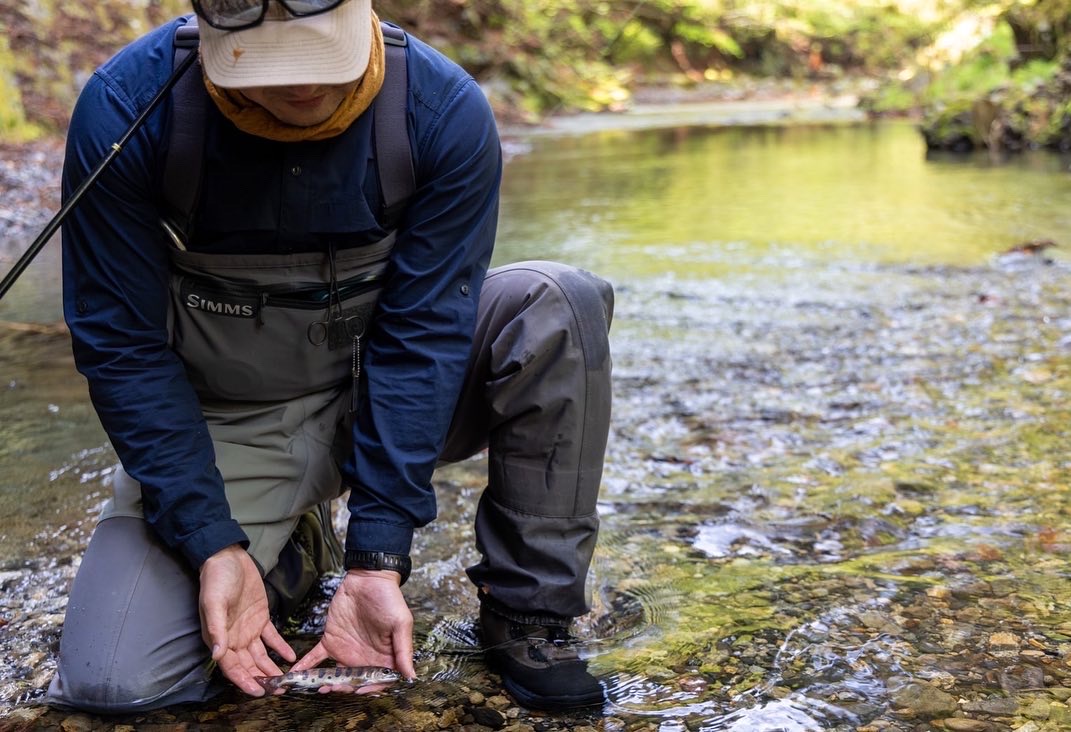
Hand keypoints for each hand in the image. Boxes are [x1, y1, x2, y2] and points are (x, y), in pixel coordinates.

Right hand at [198, 544, 295, 695]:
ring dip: (272, 668)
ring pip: (261, 656)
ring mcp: (248, 630)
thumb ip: (217, 630)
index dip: (245, 681)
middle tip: (279, 690)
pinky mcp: (260, 619)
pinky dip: (280, 648)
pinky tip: (291, 657)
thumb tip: (218, 655)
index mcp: (220, 639)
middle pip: (249, 666)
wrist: (228, 558)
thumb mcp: (214, 603)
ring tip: (287, 679)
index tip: (258, 692)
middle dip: (263, 680)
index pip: (233, 667)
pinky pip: (272, 638)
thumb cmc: (216, 580)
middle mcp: (234, 639)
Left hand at [290, 569, 415, 689]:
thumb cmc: (390, 599)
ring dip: (326, 683)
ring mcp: (346, 650)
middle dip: (344, 688)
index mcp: (383, 657)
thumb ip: (403, 651)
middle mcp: (364, 658)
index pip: (377, 681)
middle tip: (333, 689)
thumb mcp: (401, 623)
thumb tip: (410, 677)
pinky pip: (317, 657)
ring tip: (318, 687)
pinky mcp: (331, 640)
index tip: (360, 691)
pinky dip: (306, 666)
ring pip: (335, 674)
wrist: (369, 578)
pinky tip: (296, 674)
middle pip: (353, 681)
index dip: (369, 689)